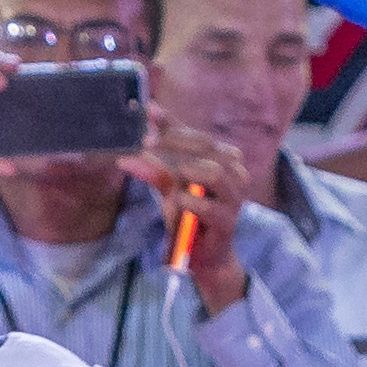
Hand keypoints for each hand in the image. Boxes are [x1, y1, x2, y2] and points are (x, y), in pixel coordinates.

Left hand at [126, 115, 257, 310]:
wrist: (203, 256)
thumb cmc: (189, 215)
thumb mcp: (170, 186)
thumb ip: (155, 165)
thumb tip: (132, 147)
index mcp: (224, 158)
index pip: (196, 135)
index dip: (172, 123)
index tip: (149, 111)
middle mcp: (235, 172)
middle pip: (206, 146)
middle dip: (174, 142)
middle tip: (145, 142)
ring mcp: (235, 197)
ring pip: (214, 171)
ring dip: (186, 172)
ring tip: (171, 178)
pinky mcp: (228, 221)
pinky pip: (206, 204)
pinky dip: (187, 202)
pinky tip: (177, 203)